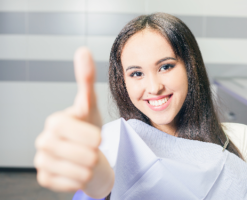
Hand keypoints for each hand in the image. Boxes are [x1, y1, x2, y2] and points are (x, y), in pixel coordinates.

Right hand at [34, 47, 103, 191]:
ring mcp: (42, 161)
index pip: (76, 132)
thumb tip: (83, 50)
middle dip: (94, 152)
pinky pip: (72, 183)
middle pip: (81, 154)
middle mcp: (43, 141)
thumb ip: (86, 79)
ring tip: (88, 159)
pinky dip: (83, 178)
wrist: (88, 154)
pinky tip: (80, 170)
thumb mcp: (91, 106)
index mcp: (54, 122)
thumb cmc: (89, 129)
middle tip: (94, 149)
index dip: (91, 136)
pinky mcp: (45, 179)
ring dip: (90, 166)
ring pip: (79, 171)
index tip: (98, 137)